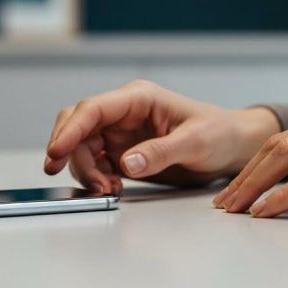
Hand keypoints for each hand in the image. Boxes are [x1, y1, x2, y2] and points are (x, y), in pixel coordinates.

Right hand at [44, 80, 279, 192]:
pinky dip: (95, 177)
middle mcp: (123, 113)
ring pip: (81, 146)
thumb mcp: (195, 142)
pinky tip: (112, 187)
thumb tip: (126, 164)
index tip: (57, 152)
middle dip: (71, 153)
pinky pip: (94, 161)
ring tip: (108, 189)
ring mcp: (120, 132)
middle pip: (78, 126)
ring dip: (85, 169)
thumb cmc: (219, 133)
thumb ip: (161, 152)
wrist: (231, 147)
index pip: (92, 109)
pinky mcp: (121, 151)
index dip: (70, 130)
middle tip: (84, 182)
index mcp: (138, 98)